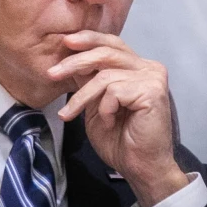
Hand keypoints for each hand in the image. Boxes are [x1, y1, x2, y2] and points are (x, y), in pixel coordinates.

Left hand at [48, 31, 188, 206]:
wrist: (140, 167)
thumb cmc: (121, 140)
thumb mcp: (97, 104)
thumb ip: (90, 81)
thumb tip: (71, 58)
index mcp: (139, 67)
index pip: (113, 44)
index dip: (89, 39)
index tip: (65, 42)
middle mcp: (149, 68)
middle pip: (108, 52)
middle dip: (76, 61)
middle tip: (52, 74)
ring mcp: (153, 78)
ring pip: (106, 75)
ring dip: (82, 97)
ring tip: (69, 114)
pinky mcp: (152, 91)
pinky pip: (114, 91)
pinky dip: (104, 108)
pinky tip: (109, 122)